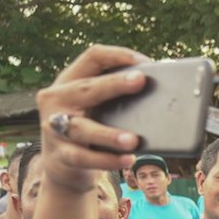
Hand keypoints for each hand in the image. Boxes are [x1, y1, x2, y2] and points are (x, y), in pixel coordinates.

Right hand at [35, 45, 149, 192]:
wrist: (59, 163)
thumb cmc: (88, 125)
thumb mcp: (94, 105)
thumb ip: (116, 96)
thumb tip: (164, 93)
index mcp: (69, 80)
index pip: (92, 58)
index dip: (118, 55)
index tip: (145, 63)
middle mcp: (58, 100)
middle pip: (86, 88)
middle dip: (114, 84)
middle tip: (140, 81)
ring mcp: (54, 128)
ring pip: (82, 129)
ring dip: (109, 134)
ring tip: (133, 140)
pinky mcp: (61, 155)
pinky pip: (85, 158)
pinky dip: (108, 160)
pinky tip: (127, 159)